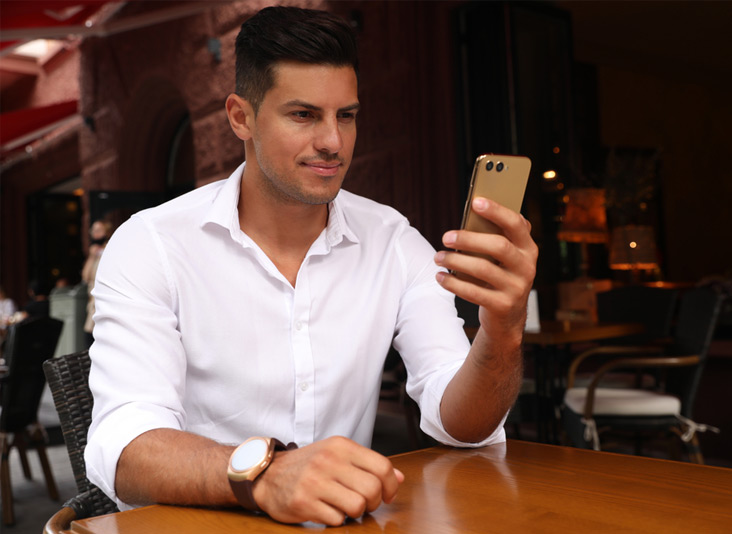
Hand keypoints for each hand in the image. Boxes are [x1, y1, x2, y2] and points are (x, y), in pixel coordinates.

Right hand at [252, 436, 403, 525]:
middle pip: (372, 489)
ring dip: (356, 513)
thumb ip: (368, 464)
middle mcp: (328, 460)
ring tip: (346, 507)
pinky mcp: (303, 502)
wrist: (268, 475)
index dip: (391, 485)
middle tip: (365, 504)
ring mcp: (315, 481)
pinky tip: (327, 510)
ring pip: (357, 506)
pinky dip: (336, 519)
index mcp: (341, 446)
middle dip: (374, 503)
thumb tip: (400, 478)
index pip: (382, 466)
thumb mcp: (338, 455)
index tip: (386, 494)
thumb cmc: (309, 465)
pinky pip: (336, 519)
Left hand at [434, 197, 537, 342]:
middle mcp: (527, 267)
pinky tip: (440, 276)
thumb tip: (476, 210)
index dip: (497, 211)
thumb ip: (498, 235)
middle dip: (469, 239)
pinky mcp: (503, 305)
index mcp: (528, 248)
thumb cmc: (500, 275)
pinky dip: (453, 283)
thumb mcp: (506, 257)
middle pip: (498, 246)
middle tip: (445, 237)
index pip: (516, 224)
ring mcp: (517, 288)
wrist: (508, 316)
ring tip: (438, 257)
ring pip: (483, 269)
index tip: (475, 202)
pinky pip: (474, 292)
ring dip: (455, 261)